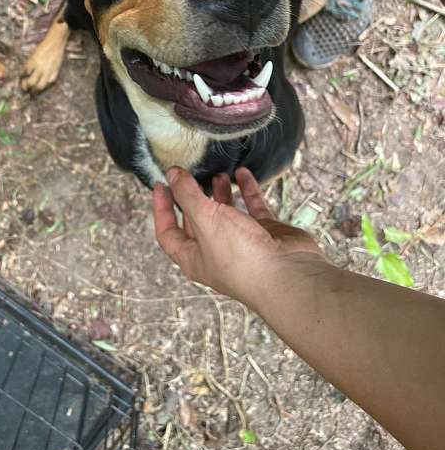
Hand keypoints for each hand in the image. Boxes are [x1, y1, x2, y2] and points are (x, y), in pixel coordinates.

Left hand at [152, 166, 328, 310]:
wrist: (288, 275)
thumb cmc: (241, 256)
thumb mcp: (205, 219)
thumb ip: (187, 194)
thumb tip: (171, 174)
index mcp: (193, 258)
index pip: (168, 232)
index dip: (161, 208)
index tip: (161, 184)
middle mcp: (215, 253)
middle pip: (197, 221)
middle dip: (193, 197)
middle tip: (192, 174)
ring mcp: (241, 245)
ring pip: (226, 214)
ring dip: (220, 194)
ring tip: (218, 174)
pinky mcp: (264, 236)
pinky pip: (253, 209)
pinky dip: (248, 191)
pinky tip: (243, 174)